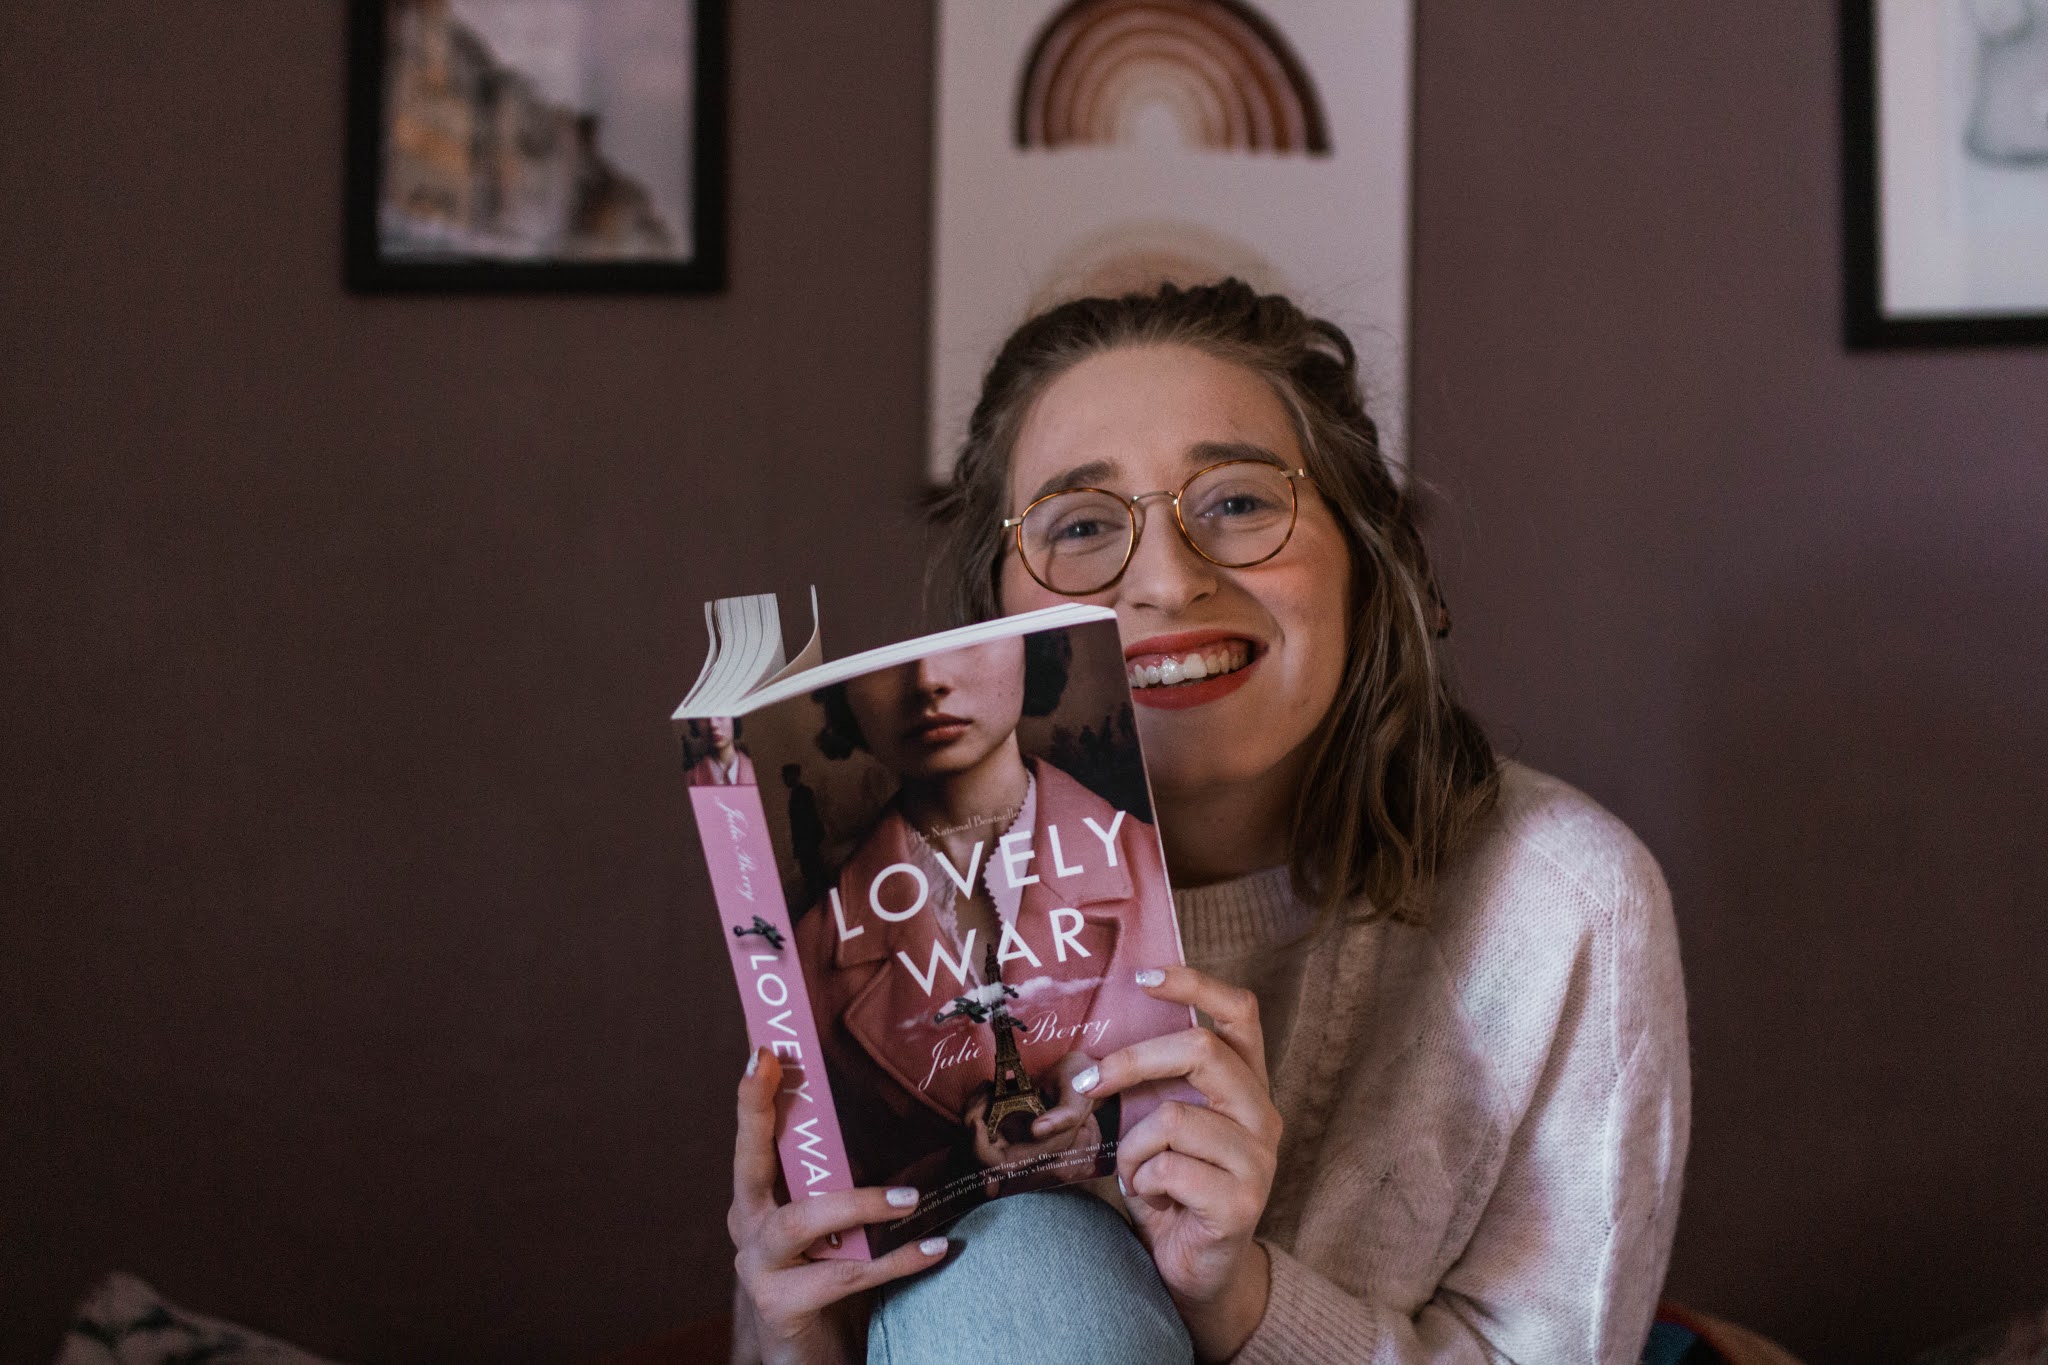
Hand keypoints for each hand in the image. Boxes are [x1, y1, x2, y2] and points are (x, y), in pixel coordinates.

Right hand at [728, 1048, 949, 1364]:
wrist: (812, 1356)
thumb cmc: (829, 1278)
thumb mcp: (844, 1225)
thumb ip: (864, 1184)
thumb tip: (931, 1137)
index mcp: (758, 1199)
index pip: (754, 1140)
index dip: (756, 1096)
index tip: (764, 1051)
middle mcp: (748, 1227)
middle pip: (750, 1164)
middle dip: (758, 1114)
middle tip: (772, 1069)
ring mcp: (759, 1267)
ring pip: (803, 1221)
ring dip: (860, 1203)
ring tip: (911, 1198)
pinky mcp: (783, 1305)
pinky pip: (845, 1276)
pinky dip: (897, 1261)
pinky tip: (937, 1250)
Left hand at [967, 1051, 1101, 1169]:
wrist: (1080, 1074)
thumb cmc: (1081, 1083)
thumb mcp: (1078, 1094)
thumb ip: (1064, 1116)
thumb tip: (1036, 1131)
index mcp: (1046, 1149)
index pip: (1002, 1166)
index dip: (982, 1151)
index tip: (977, 1121)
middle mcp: (1028, 1148)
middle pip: (983, 1152)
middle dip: (974, 1122)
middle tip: (983, 1093)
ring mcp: (1017, 1137)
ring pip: (979, 1136)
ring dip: (974, 1111)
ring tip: (986, 1086)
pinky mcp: (1009, 1124)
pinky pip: (982, 1121)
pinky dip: (978, 1105)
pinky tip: (987, 1087)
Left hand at [1078, 967, 1280, 1361]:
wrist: (1197, 1270)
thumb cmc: (1173, 1188)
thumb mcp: (1162, 1125)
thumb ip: (1153, 1084)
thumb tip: (1096, 1043)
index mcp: (1246, 1084)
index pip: (1240, 1013)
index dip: (1195, 985)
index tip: (1143, 977)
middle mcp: (1262, 1114)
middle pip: (1201, 1051)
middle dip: (1133, 1061)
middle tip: (1090, 1083)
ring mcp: (1258, 1159)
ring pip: (1174, 1117)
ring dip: (1132, 1147)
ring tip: (1134, 1172)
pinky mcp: (1242, 1202)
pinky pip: (1169, 1169)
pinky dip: (1142, 1181)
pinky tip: (1151, 1199)